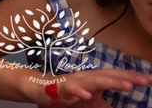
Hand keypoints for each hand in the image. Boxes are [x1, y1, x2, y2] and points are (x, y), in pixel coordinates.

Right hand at [36, 69, 151, 104]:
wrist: (39, 90)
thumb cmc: (68, 96)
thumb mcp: (94, 103)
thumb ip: (109, 105)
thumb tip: (127, 106)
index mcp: (95, 80)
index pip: (116, 76)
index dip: (132, 77)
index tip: (150, 78)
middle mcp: (86, 78)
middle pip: (108, 75)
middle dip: (127, 77)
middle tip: (145, 80)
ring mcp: (74, 83)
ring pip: (93, 81)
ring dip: (110, 82)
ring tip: (127, 86)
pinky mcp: (61, 90)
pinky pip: (71, 90)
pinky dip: (79, 92)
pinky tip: (88, 95)